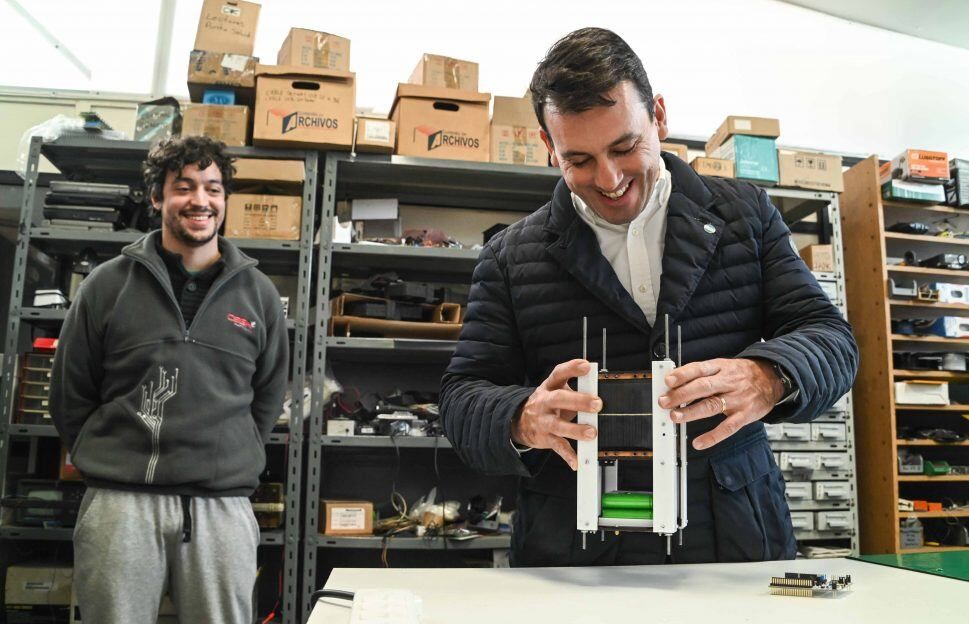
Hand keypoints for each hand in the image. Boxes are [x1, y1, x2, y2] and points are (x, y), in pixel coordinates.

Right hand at [512, 359, 600, 470]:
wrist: (520, 421)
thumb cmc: (546, 404)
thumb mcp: (555, 391)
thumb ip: (575, 389)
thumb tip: (598, 390)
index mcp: (549, 387)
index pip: (558, 374)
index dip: (572, 368)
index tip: (586, 366)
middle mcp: (544, 402)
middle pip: (559, 399)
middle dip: (579, 401)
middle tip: (597, 404)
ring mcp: (544, 421)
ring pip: (558, 425)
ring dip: (575, 429)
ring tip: (591, 433)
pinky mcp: (545, 438)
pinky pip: (557, 446)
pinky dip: (567, 455)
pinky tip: (576, 461)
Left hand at [657, 358, 783, 450]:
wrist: (772, 379)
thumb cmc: (741, 374)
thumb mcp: (723, 367)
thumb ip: (701, 374)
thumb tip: (674, 384)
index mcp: (721, 368)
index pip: (699, 369)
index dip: (683, 374)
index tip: (668, 381)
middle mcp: (728, 382)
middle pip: (703, 387)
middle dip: (681, 394)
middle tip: (665, 402)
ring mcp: (737, 399)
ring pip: (712, 405)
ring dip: (692, 412)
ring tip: (675, 417)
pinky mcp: (745, 415)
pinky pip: (728, 428)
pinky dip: (713, 437)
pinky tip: (699, 442)